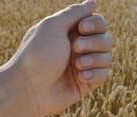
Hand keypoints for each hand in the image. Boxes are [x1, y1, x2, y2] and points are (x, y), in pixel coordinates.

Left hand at [8, 0, 112, 116]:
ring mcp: (84, 66)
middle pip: (106, 39)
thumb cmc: (37, 54)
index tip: (82, 28)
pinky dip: (95, 74)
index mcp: (71, 32)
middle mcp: (79, 48)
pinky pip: (104, 75)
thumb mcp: (53, 26)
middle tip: (75, 48)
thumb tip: (93, 2)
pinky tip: (80, 77)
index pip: (98, 22)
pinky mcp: (86, 83)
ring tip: (77, 66)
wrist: (29, 88)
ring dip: (94, 59)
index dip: (96, 24)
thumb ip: (74, 13)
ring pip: (107, 57)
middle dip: (94, 42)